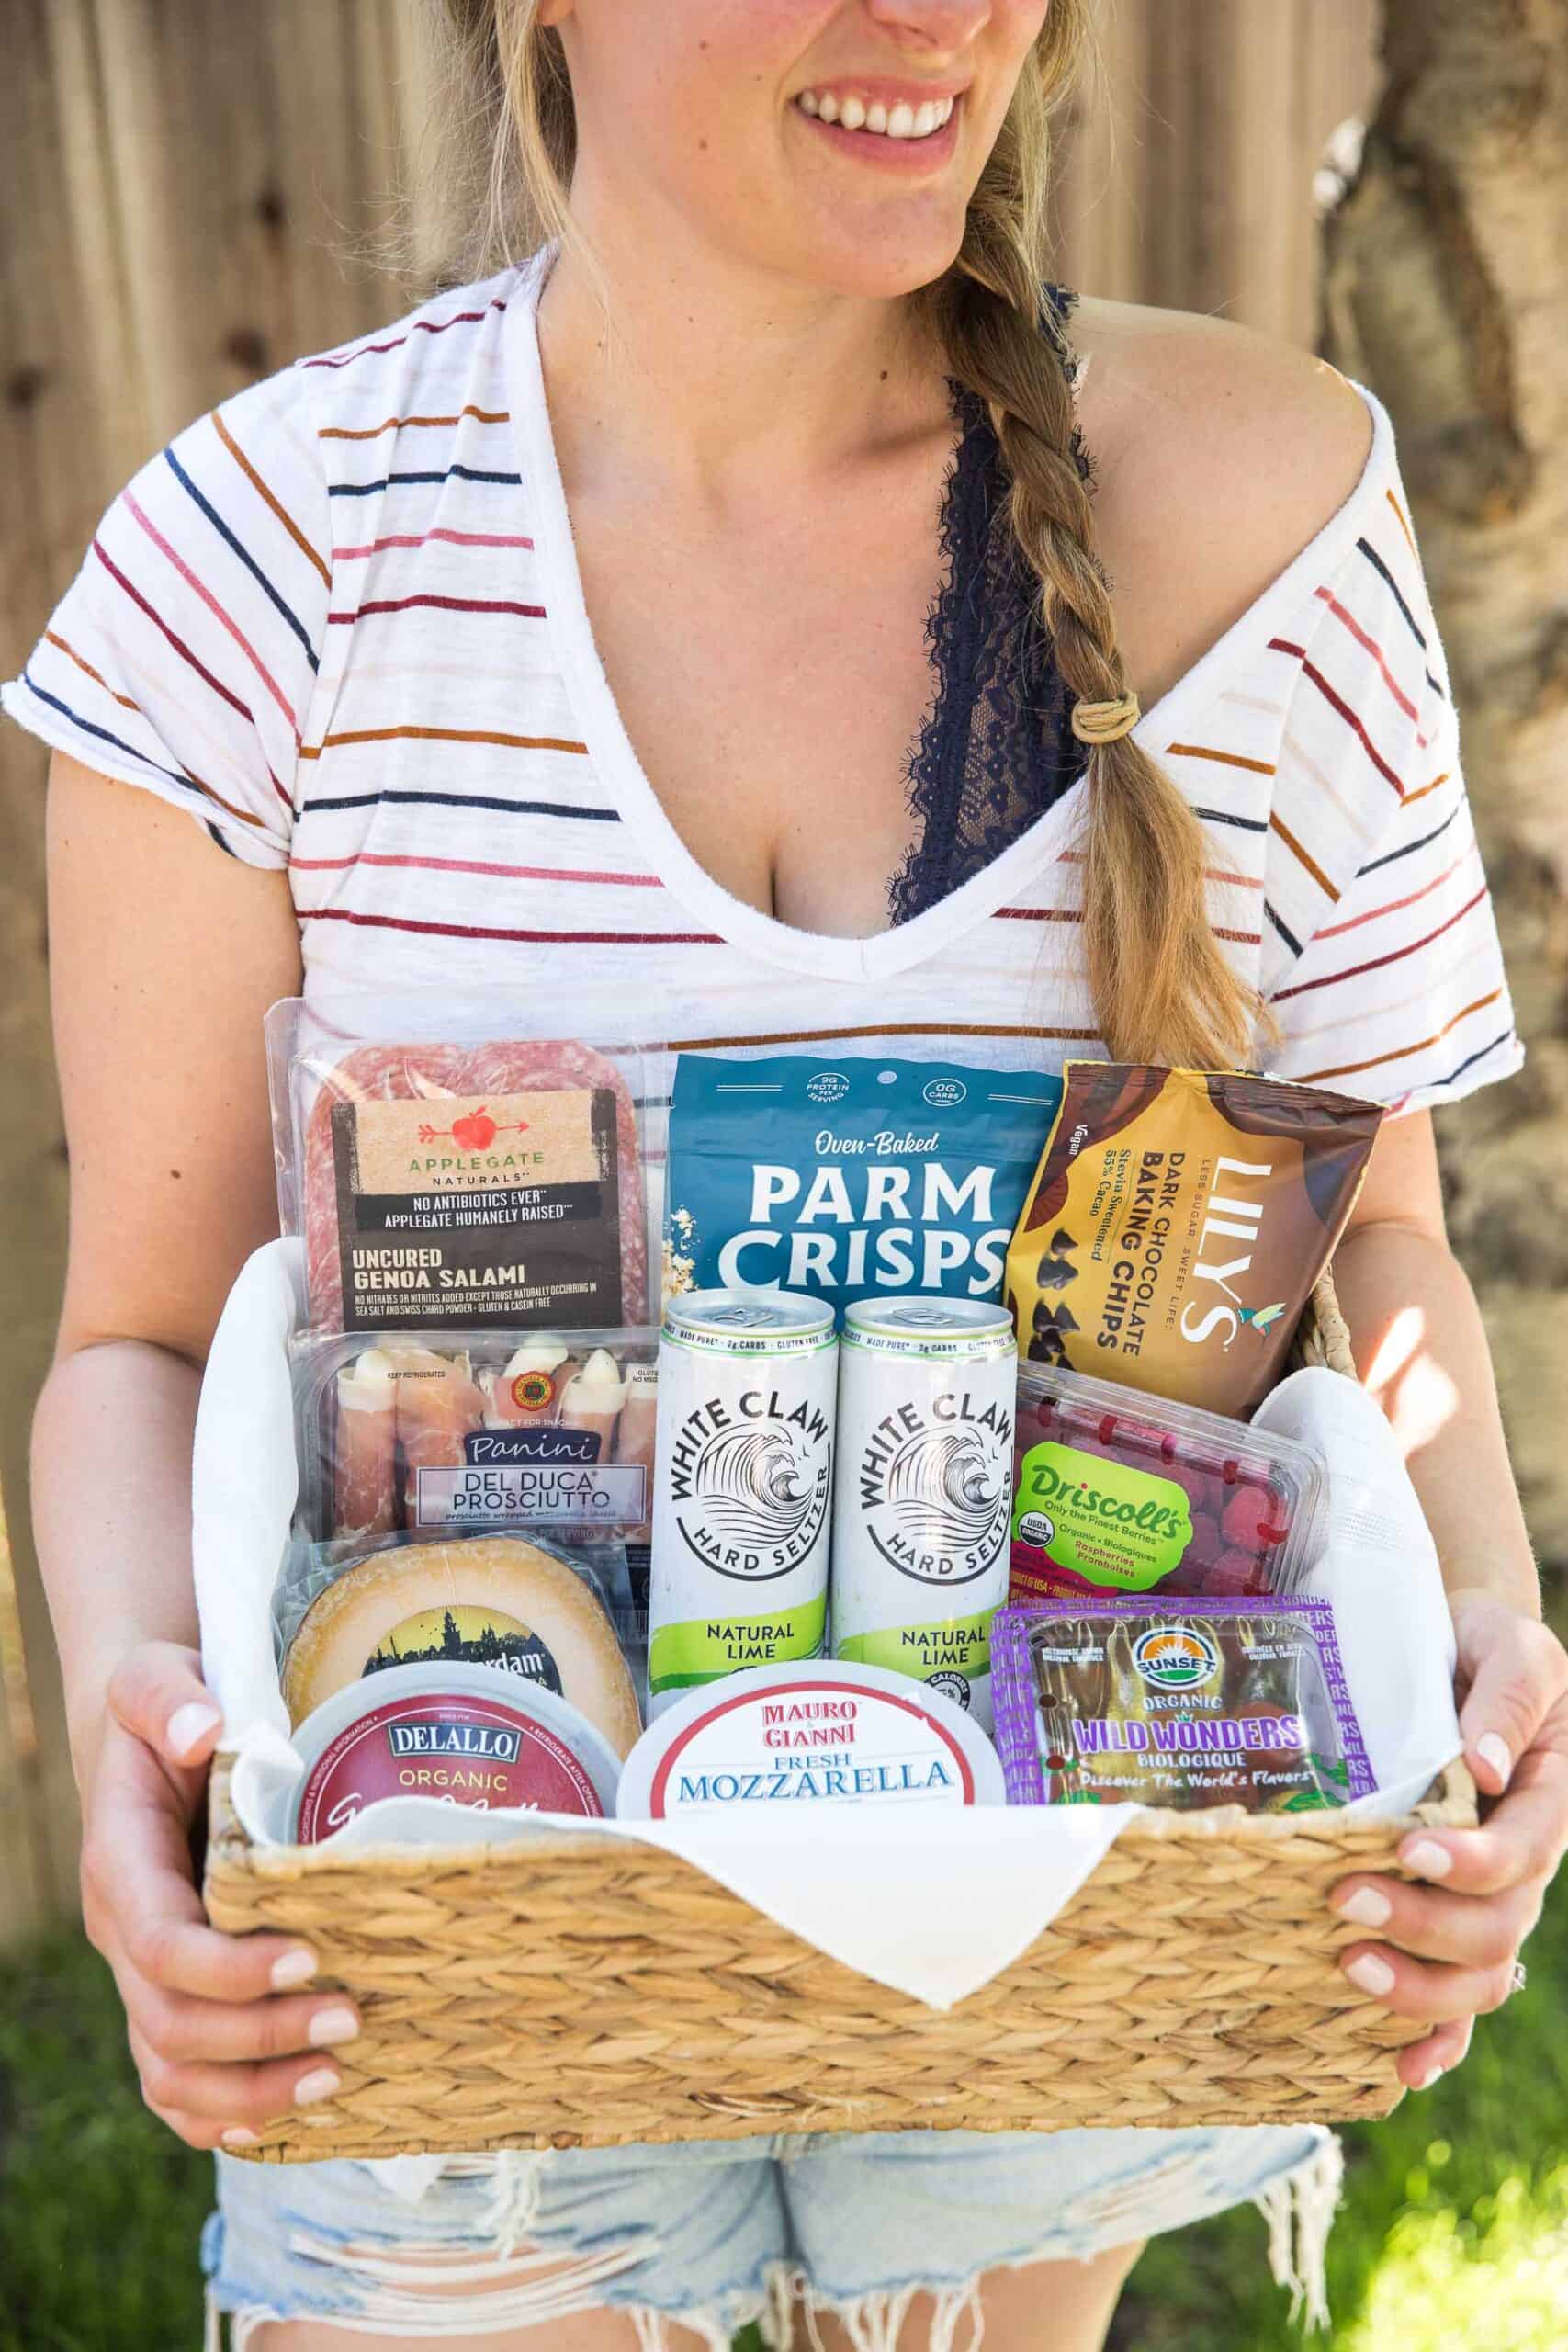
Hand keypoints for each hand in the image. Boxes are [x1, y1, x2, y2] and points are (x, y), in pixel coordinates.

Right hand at [80, 1642, 359, 2148]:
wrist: (150, 1738)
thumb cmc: (164, 1707)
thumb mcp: (155, 1676)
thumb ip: (166, 1694)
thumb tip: (200, 1727)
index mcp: (120, 1868)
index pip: (159, 1945)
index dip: (228, 1969)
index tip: (309, 1955)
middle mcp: (125, 1935)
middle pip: (172, 2027)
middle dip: (260, 2038)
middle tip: (355, 2020)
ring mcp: (145, 1977)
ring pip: (171, 2076)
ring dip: (249, 2094)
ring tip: (337, 2080)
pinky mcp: (173, 1996)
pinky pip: (178, 2086)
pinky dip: (225, 2117)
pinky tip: (290, 2118)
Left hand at [1330, 1591, 1567, 2091]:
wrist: (1464, 1650)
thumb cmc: (1486, 1644)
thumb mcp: (1514, 1648)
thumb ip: (1506, 1699)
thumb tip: (1482, 1766)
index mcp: (1547, 1800)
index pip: (1520, 1854)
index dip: (1470, 1864)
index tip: (1408, 1849)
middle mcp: (1523, 1862)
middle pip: (1496, 1928)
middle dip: (1425, 1928)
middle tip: (1346, 1901)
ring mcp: (1491, 1896)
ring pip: (1478, 1973)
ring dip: (1418, 1988)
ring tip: (1350, 1967)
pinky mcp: (1451, 1909)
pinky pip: (1458, 1991)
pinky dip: (1436, 2038)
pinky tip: (1398, 2068)